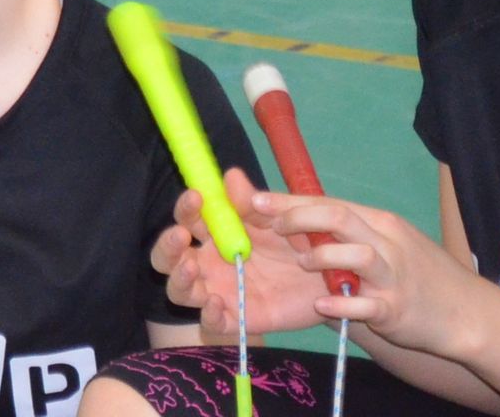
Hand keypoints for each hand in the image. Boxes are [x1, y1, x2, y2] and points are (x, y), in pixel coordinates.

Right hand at [151, 170, 327, 336]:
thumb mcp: (279, 217)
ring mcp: (220, 291)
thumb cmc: (301, 240)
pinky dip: (208, 315)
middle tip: (181, 235)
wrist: (331, 274)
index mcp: (215, 234)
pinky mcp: (238, 318)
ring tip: (192, 267)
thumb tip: (231, 175)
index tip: (196, 197)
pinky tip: (216, 302)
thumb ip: (254, 203)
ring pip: (180, 291)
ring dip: (178, 278)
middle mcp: (209, 263)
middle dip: (167, 246)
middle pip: (168, 257)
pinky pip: (212, 323)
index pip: (187, 219)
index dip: (185, 208)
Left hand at [252, 188, 484, 355]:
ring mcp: (394, 276)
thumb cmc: (419, 275)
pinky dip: (344, 303)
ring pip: (358, 255)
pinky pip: (368, 304)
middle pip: (341, 218)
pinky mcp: (398, 309)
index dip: (291, 202)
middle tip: (271, 226)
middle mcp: (387, 244)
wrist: (468, 312)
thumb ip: (348, 232)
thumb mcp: (387, 242)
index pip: (330, 203)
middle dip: (301, 218)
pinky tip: (323, 304)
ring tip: (303, 264)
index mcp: (379, 223)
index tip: (256, 200)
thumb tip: (301, 220)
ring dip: (324, 258)